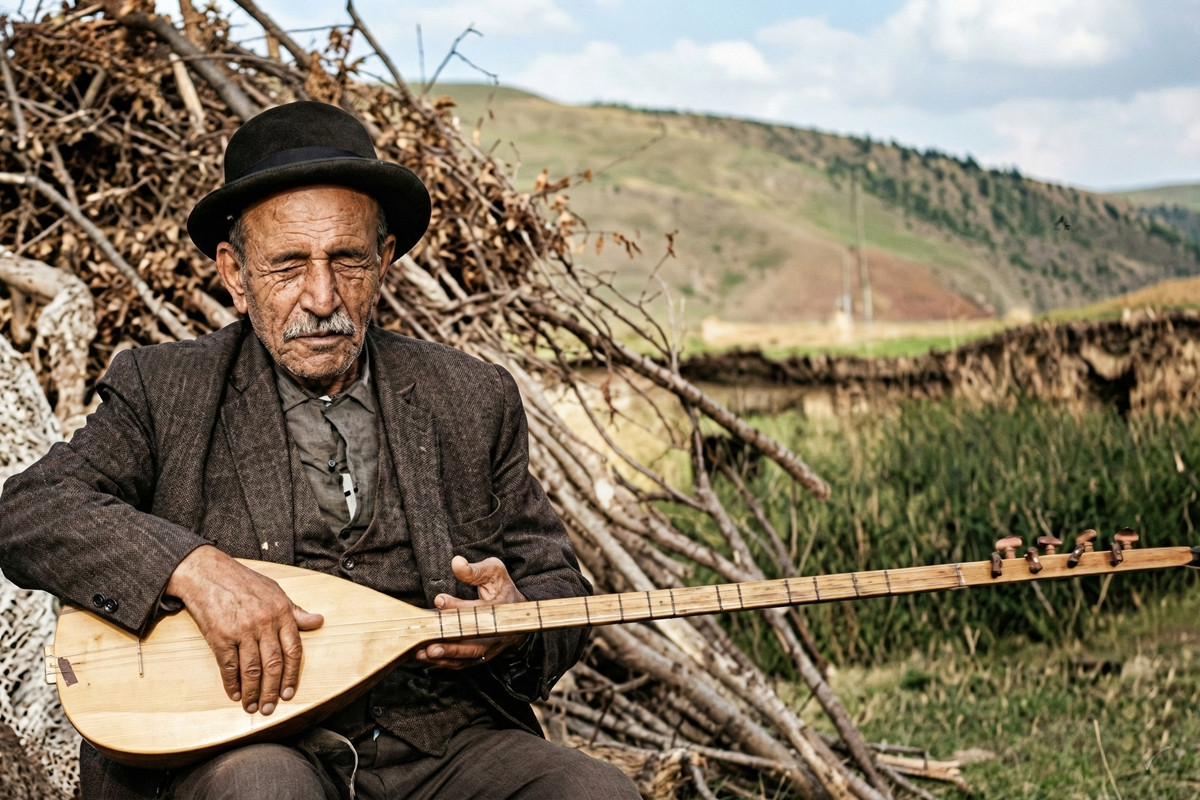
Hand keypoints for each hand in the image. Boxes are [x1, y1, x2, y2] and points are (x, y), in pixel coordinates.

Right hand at [165, 546, 323, 714]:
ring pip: (252, 670)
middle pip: (273, 665)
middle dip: (272, 691)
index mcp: (281, 612)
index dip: (292, 675)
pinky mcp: (220, 637)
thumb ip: (295, 611)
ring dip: (253, 693)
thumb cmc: (243, 582)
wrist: (207, 573)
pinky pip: (228, 666)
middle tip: (270, 708)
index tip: (288, 693)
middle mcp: (264, 623)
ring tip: (252, 707)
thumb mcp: (275, 591)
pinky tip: (235, 694)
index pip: (293, 650)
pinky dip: (232, 684)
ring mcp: (242, 630)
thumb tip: (318, 621)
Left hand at [415, 555, 526, 668]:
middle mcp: (496, 633)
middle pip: (474, 645)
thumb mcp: (494, 572)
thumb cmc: (502, 589)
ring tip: (423, 654)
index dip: (458, 606)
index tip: (439, 599)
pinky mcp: (481, 655)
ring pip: (466, 657)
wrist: (518, 612)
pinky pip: (463, 663)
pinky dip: (445, 663)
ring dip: (444, 658)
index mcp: (501, 610)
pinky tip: (427, 658)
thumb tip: (456, 563)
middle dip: (451, 647)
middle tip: (431, 647)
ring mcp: (489, 647)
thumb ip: (475, 570)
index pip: (479, 611)